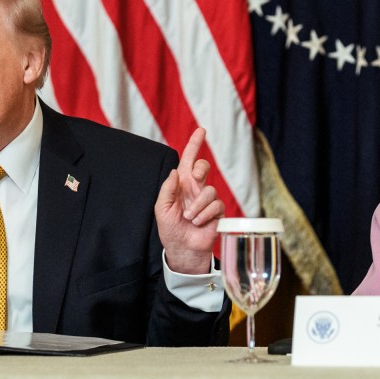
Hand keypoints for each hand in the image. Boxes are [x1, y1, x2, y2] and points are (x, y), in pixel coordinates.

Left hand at [155, 127, 224, 274]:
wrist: (182, 248)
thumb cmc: (170, 228)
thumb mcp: (161, 208)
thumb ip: (167, 189)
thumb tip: (175, 171)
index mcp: (181, 184)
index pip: (188, 159)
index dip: (194, 144)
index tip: (201, 130)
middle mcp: (196, 188)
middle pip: (204, 167)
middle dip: (200, 168)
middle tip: (194, 178)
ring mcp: (207, 199)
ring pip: (209, 190)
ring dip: (197, 206)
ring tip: (189, 218)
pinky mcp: (217, 211)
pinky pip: (216, 205)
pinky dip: (204, 214)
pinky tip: (198, 222)